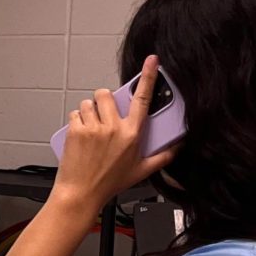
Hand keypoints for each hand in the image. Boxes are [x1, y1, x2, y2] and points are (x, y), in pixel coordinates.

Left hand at [50, 54, 175, 219]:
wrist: (81, 193)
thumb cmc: (109, 183)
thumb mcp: (141, 171)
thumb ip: (163, 156)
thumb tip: (179, 146)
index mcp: (132, 134)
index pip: (143, 99)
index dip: (149, 77)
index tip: (152, 61)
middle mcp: (113, 128)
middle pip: (107, 94)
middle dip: (104, 101)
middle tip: (103, 116)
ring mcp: (93, 128)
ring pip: (89, 102)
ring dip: (89, 111)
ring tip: (91, 128)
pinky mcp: (76, 130)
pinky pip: (75, 113)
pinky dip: (76, 120)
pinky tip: (80, 134)